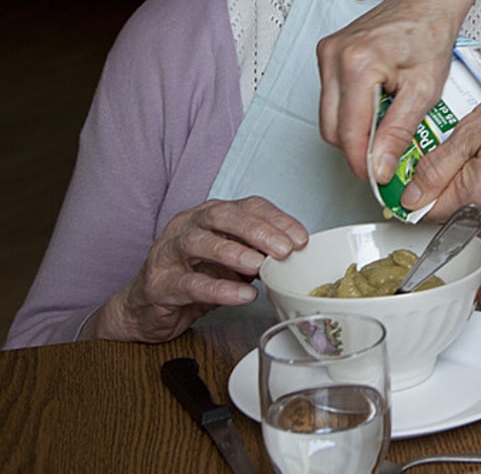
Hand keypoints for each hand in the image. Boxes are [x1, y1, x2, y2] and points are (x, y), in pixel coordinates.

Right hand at [86, 197, 307, 342]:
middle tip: (284, 249)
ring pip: (202, 242)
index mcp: (211, 214)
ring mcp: (170, 251)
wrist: (145, 308)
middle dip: (258, 230)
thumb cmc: (193, 277)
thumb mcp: (230, 262)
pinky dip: (220, 289)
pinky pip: (190, 283)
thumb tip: (292, 255)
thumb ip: (256, 254)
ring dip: (235, 253)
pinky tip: (242, 294)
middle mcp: (189, 224)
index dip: (277, 219)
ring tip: (261, 266)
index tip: (301, 238)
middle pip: (225, 216)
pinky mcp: (158, 282)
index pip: (249, 206)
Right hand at [316, 0, 458, 180]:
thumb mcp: (424, 89)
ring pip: (328, 115)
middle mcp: (334, 56)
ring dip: (355, 128)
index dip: (363, 163)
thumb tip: (379, 167)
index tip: (379, 177)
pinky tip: (377, 101)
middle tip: (387, 153)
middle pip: (332, 129)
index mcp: (357, 65)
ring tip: (387, 121)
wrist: (427, 0)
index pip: (348, 134)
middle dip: (358, 147)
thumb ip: (399, 132)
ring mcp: (327, 52)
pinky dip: (352, 109)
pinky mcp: (328, 52)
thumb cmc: (429, 34)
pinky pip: (331, 97)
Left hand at [401, 74, 480, 217]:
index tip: (420, 175)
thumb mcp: (470, 130)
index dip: (420, 191)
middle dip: (450, 178)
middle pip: (455, 203)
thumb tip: (413, 196)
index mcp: (479, 193)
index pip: (432, 210)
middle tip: (461, 145)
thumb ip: (437, 167)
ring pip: (477, 196)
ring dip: (473, 174)